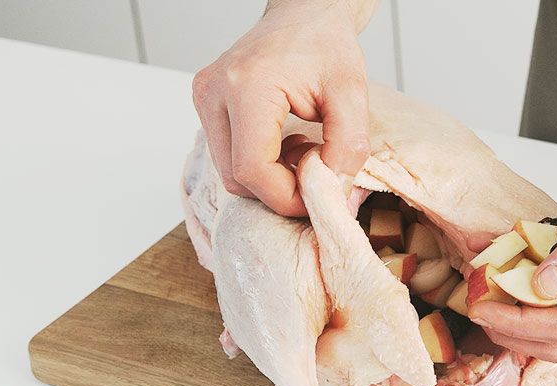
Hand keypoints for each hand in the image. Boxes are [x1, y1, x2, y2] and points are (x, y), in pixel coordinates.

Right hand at [191, 0, 372, 215]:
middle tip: (319, 170)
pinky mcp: (208, 106)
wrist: (304, 14)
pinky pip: (230, 156)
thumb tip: (336, 191)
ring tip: (304, 149)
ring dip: (272, 177)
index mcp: (246, 86)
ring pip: (231, 172)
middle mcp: (213, 93)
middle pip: (237, 178)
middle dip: (281, 189)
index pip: (252, 169)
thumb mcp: (351, 93)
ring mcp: (205, 100)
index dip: (287, 196)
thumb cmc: (325, 45)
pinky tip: (287, 142)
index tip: (322, 195)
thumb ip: (348, 145)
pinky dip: (262, 163)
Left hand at [468, 135, 556, 361]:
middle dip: (515, 329)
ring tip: (482, 286)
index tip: (486, 306)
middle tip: (476, 304)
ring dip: (516, 310)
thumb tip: (544, 286)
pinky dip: (524, 278)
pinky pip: (555, 287)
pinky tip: (499, 259)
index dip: (524, 323)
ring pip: (554, 319)